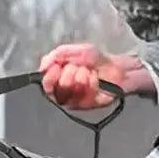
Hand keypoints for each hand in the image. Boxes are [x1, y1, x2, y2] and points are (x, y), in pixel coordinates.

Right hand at [39, 43, 155, 109]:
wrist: (116, 66)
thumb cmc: (95, 60)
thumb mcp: (76, 50)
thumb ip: (57, 55)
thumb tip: (42, 67)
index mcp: (57, 80)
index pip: (46, 85)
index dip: (51, 76)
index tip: (58, 67)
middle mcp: (64, 94)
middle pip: (60, 87)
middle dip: (71, 72)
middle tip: (80, 68)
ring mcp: (75, 101)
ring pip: (72, 91)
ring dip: (82, 76)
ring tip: (89, 72)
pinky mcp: (87, 106)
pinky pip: (84, 95)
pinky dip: (91, 83)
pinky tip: (95, 79)